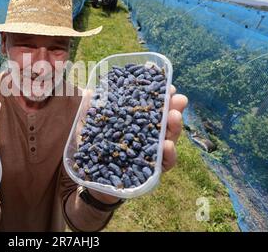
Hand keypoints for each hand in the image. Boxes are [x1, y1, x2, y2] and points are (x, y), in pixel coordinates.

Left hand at [88, 85, 187, 203]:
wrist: (92, 182)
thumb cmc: (96, 150)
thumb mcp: (91, 128)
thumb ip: (92, 110)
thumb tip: (89, 91)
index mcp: (136, 123)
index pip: (153, 107)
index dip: (162, 96)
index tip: (169, 86)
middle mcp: (147, 138)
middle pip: (165, 122)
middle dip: (173, 108)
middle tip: (178, 99)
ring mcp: (151, 155)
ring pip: (168, 140)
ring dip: (174, 128)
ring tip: (174, 116)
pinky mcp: (150, 174)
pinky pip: (162, 165)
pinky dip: (167, 155)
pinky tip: (167, 146)